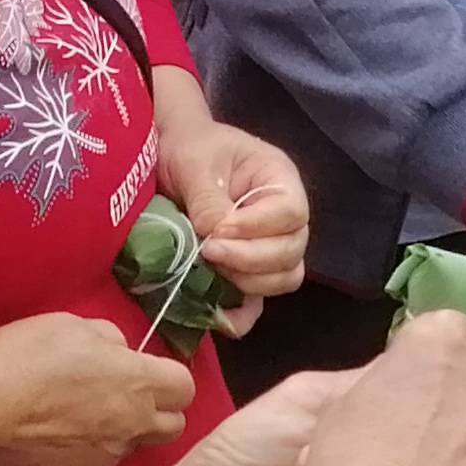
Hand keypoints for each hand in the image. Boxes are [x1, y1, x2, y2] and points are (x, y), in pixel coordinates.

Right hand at [0, 308, 192, 465]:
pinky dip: (84, 454)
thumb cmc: (22, 360)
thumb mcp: (68, 326)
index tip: (143, 372)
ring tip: (78, 419)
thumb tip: (120, 352)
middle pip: (173, 426)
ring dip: (119, 434)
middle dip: (157, 412)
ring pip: (131, 448)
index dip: (168, 379)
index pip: (186, 387)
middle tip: (122, 398)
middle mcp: (133, 426)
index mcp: (138, 384)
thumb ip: (107, 338)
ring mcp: (107, 460)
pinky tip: (54, 440)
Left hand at [159, 117, 310, 319]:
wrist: (172, 154)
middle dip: (250, 258)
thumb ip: (208, 198)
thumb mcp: (196, 162)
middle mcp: (284, 218)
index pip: (291, 212)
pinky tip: (221, 317)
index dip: (258, 227)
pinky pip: (259, 300)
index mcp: (281, 181)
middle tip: (209, 251)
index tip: (219, 230)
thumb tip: (214, 236)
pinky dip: (243, 313)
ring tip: (211, 268)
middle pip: (292, 251)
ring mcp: (270, 246)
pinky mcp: (247, 270)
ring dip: (249, 282)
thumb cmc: (191, 148)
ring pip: (284, 278)